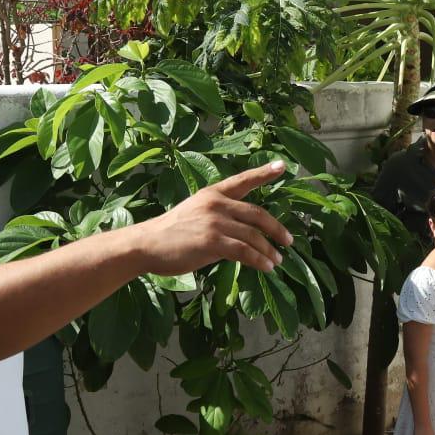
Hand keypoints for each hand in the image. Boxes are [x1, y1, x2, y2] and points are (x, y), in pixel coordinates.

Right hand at [131, 160, 293, 273]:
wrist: (145, 244)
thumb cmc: (170, 234)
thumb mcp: (195, 214)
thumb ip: (220, 219)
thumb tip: (242, 235)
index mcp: (212, 193)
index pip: (243, 180)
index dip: (263, 173)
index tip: (282, 166)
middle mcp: (216, 204)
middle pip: (257, 214)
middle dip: (276, 229)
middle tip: (289, 241)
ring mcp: (215, 222)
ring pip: (253, 236)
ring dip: (269, 250)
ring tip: (277, 261)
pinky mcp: (212, 241)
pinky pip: (244, 252)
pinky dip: (259, 261)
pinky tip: (266, 268)